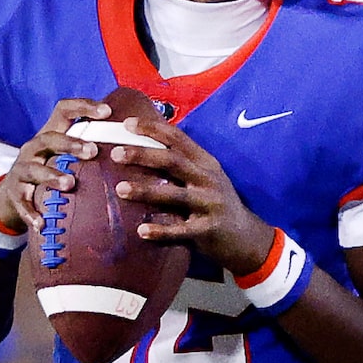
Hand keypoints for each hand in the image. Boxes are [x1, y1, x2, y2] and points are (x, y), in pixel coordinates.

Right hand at [0, 99, 112, 239]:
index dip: (84, 107)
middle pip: (49, 138)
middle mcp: (34, 148)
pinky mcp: (14, 193)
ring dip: (51, 175)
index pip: (64, 110)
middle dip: (71, 143)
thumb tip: (132, 143)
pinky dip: (31, 212)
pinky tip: (43, 223)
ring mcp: (22, 170)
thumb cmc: (51, 170)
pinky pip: (22, 203)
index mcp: (50, 133)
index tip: (108, 112)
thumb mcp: (64, 154)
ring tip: (70, 184)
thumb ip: (89, 147)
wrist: (14, 192)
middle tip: (93, 151)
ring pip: (33, 169)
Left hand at [111, 115, 273, 277]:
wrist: (247, 238)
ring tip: (120, 189)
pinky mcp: (208, 231)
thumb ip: (181, 165)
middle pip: (173, 161)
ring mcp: (209, 205)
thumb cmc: (217, 205)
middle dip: (143, 155)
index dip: (152, 129)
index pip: (178, 138)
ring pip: (174, 195)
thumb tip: (143, 149)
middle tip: (115, 154)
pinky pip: (180, 231)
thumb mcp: (205, 179)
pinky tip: (141, 231)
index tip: (127, 124)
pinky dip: (161, 231)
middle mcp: (208, 180)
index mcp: (205, 163)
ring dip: (146, 191)